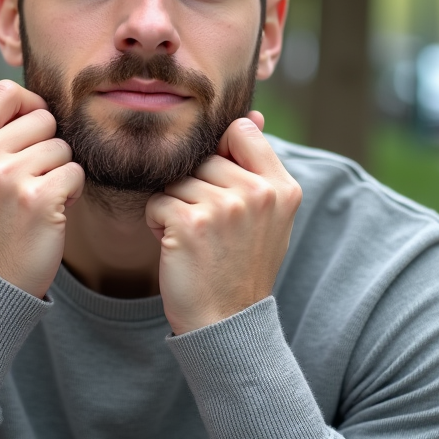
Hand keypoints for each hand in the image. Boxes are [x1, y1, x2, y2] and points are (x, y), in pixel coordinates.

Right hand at [0, 80, 84, 296]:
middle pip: (43, 117)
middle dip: (49, 145)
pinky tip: (53, 211)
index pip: (5, 91)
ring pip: (63, 147)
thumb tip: (36, 103)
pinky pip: (76, 172)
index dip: (30, 105)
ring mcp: (8, 177)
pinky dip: (73, 192)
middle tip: (36, 177)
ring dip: (62, 171)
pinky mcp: (38, 198)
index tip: (33, 131)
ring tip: (40, 197)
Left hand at [146, 113, 301, 334]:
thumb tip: (254, 115)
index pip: (241, 131)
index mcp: (282, 188)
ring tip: (195, 239)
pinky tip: (178, 248)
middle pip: (203, 157)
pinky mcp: (190, 223)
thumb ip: (259, 166)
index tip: (221, 187)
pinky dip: (157, 224)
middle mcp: (258, 193)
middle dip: (194, 187)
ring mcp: (224, 207)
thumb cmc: (241, 266)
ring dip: (174, 206)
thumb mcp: (267, 217)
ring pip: (176, 179)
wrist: (227, 323)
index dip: (221, 153)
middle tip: (209, 229)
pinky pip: (156, 201)